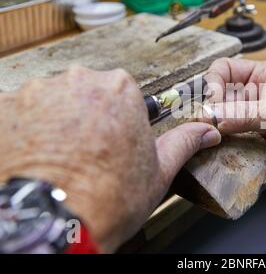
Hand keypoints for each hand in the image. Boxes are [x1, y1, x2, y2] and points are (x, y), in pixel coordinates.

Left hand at [0, 66, 220, 251]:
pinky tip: (37, 155)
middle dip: (88, 116)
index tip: (113, 139)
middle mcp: (79, 81)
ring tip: (62, 156)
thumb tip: (207, 131)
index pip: (120, 93)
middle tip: (88, 151)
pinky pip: (20, 111)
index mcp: (120, 90)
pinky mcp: (6, 106)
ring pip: (53, 101)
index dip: (118, 119)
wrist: (57, 222)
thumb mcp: (158, 170)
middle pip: (85, 92)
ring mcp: (39, 92)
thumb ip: (184, 141)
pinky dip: (27, 129)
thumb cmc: (108, 198)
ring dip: (56, 121)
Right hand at [204, 58, 265, 192]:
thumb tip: (210, 117)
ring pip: (222, 124)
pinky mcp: (255, 147)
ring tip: (210, 144)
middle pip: (218, 99)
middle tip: (207, 129)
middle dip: (210, 111)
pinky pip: (231, 146)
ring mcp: (254, 124)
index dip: (213, 83)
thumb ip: (247, 113)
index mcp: (263, 78)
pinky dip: (224, 151)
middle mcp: (254, 99)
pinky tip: (221, 156)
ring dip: (214, 133)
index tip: (212, 103)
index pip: (225, 70)